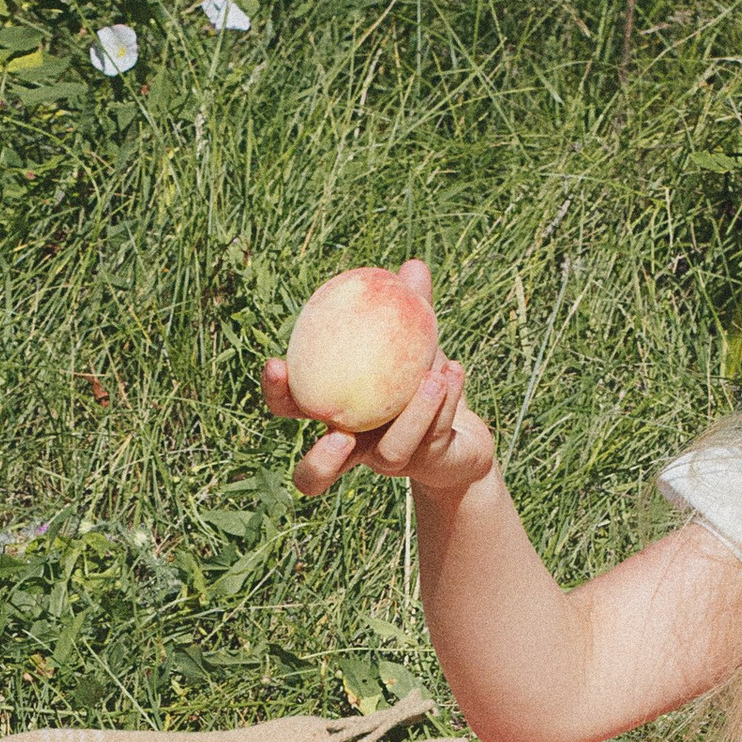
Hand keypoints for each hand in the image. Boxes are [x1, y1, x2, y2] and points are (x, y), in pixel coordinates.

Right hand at [261, 260, 496, 505]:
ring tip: (432, 377)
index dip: (278, 393)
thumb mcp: (417, 344)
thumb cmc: (426, 383)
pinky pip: (432, 436)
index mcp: (335, 417)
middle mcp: (355, 449)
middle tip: (338, 434)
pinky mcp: (427, 466)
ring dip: (413, 415)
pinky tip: (453, 371)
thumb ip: (412, 309)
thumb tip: (413, 266)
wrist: (465, 434)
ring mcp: (391, 463)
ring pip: (390, 454)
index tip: (276, 364)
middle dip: (318, 462)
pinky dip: (444, 401)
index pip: (293, 411)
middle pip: (315, 475)